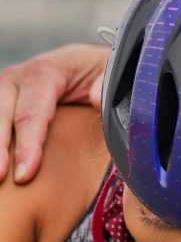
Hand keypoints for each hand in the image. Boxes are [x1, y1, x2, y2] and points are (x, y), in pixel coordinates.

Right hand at [0, 44, 108, 183]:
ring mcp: (4, 90)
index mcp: (44, 72)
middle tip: (0, 179)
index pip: (32, 114)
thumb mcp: (109, 71)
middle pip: (1, 117)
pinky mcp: (1, 102)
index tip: (25, 174)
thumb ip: (105, 84)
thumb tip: (97, 100)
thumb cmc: (97, 70)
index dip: (28, 145)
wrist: (84, 62)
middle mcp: (17, 79)